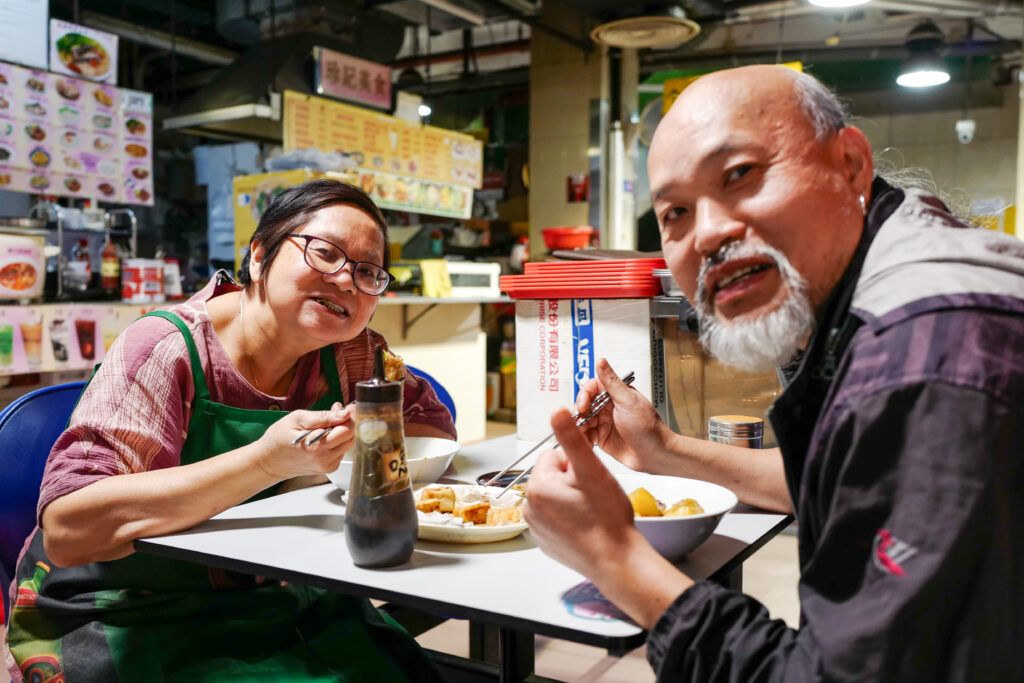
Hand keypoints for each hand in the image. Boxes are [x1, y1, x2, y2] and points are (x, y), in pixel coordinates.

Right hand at [254, 402, 354, 480]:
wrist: (268, 462)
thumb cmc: (277, 439)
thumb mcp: (297, 419)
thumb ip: (323, 417)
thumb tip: (344, 414)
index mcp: (318, 447)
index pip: (348, 430)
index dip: (350, 416)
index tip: (347, 407)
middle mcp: (325, 459)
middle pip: (351, 437)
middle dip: (346, 422)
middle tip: (334, 411)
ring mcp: (328, 466)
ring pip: (347, 444)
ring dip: (342, 431)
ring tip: (325, 424)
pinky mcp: (328, 468)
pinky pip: (341, 450)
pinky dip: (337, 440)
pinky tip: (324, 436)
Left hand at [526, 407, 695, 628]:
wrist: (617, 561)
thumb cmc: (607, 517)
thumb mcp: (591, 470)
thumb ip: (571, 438)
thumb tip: (557, 410)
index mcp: (537, 487)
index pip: (554, 457)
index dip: (576, 465)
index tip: (590, 481)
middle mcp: (530, 508)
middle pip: (552, 477)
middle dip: (572, 482)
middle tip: (593, 498)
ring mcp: (536, 528)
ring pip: (554, 497)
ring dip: (570, 499)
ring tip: (591, 513)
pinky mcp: (545, 543)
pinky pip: (555, 518)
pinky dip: (569, 519)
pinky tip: (586, 527)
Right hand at [574, 358, 671, 472]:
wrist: (655, 454)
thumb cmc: (648, 427)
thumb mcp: (628, 401)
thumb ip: (611, 382)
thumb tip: (601, 361)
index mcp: (615, 395)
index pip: (591, 388)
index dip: (583, 396)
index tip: (583, 406)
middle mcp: (608, 407)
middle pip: (583, 405)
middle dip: (579, 414)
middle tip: (581, 422)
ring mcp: (604, 423)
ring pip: (582, 420)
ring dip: (579, 427)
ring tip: (583, 435)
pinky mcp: (601, 438)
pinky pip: (585, 436)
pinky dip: (582, 438)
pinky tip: (586, 442)